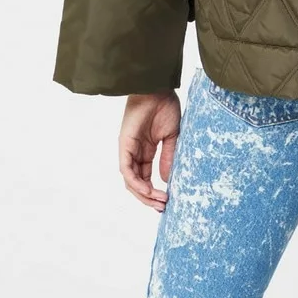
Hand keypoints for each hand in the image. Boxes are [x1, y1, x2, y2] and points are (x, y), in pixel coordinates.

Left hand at [118, 89, 181, 211]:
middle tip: (163, 207)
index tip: (167, 202)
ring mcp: (128, 150)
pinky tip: (149, 190)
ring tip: (159, 202)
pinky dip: (137, 183)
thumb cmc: (165, 107)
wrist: (157, 89)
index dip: (154, 192)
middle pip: (137, 183)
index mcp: (146, 151)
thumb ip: (168, 158)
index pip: (146, 178)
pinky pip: (127, 170)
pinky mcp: (125, 146)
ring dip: (144, 194)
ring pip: (130, 181)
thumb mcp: (172, 138)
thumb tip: (167, 180)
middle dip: (149, 198)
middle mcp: (135, 153)